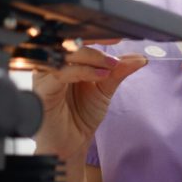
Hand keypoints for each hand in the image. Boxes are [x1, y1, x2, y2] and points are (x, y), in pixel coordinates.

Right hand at [32, 44, 147, 158]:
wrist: (71, 145)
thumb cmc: (81, 117)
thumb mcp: (104, 90)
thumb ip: (118, 72)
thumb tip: (139, 58)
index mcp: (66, 62)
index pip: (78, 40)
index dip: (97, 36)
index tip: (118, 37)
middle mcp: (53, 65)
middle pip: (69, 44)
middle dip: (96, 49)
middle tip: (116, 58)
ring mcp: (45, 76)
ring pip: (64, 54)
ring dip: (90, 58)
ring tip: (110, 67)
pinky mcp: (42, 90)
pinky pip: (59, 73)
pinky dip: (81, 71)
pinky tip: (99, 76)